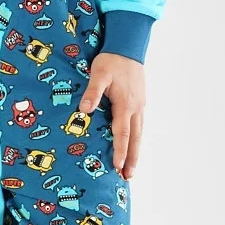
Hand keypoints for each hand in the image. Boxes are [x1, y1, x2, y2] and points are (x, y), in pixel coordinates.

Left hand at [79, 53, 145, 179]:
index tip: (117, 166)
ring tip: (132, 168)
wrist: (128, 46)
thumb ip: (92, 92)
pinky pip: (139, 125)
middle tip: (128, 177)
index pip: (122, 133)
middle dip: (131, 159)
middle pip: (134, 139)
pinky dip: (137, 139)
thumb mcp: (98, 74)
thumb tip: (84, 111)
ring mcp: (140, 105)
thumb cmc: (112, 60)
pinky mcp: (140, 101)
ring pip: (139, 133)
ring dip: (135, 152)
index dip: (119, 151)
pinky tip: (134, 145)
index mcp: (125, 105)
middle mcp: (135, 108)